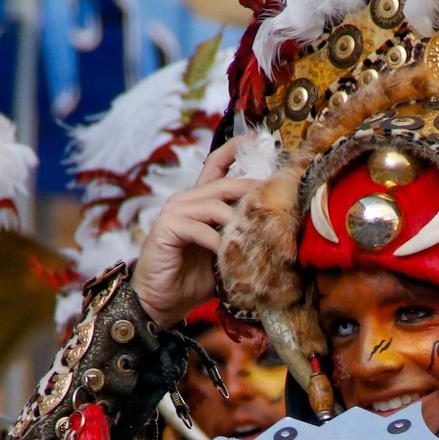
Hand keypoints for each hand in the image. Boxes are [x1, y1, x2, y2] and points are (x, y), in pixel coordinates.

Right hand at [132, 140, 260, 326]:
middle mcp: (186, 201)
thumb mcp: (224, 255)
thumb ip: (240, 238)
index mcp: (200, 203)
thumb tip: (276, 231)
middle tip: (275, 195)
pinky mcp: (166, 228)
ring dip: (237, 221)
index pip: (216, 166)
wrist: (161, 302)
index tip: (257, 137)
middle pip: (223, 184)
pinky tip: (226, 254)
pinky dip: (216, 241)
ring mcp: (174, 212)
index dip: (235, 149)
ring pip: (214, 205)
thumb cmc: (192, 280)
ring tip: (255, 235)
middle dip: (251, 188)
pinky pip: (199, 228)